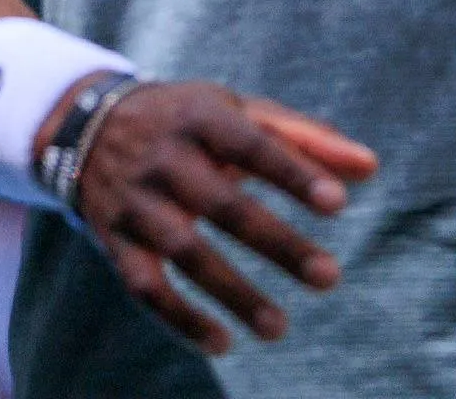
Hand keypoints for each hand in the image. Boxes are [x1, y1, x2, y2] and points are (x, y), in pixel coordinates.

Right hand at [48, 77, 378, 356]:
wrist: (85, 122)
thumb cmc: (187, 119)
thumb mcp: (237, 110)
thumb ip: (304, 138)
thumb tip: (370, 168)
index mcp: (200, 117)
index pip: (250, 145)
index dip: (292, 173)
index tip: (338, 205)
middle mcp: (163, 157)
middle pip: (222, 206)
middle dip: (276, 243)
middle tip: (330, 278)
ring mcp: (136, 200)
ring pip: (183, 252)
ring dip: (232, 292)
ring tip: (279, 329)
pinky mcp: (114, 238)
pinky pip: (143, 285)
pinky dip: (179, 318)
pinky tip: (221, 343)